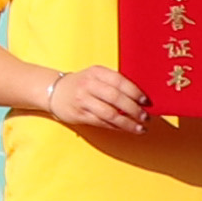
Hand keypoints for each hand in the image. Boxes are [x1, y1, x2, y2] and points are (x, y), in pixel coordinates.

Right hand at [44, 64, 158, 139]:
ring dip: (128, 123)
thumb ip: (114, 83)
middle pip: (116, 98)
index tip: (146, 101)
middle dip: (134, 110)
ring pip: (110, 114)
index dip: (135, 92)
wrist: (55, 91)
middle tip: (146, 117)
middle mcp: (89, 84)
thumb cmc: (82, 84)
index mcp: (97, 72)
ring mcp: (83, 100)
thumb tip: (140, 98)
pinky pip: (102, 122)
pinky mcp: (80, 115)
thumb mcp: (96, 76)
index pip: (120, 81)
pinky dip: (116, 127)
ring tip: (140, 128)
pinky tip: (126, 129)